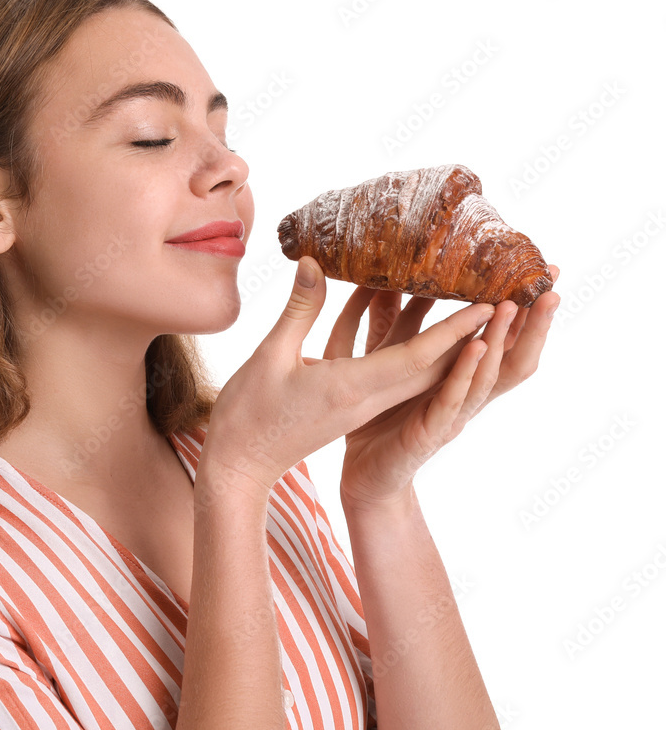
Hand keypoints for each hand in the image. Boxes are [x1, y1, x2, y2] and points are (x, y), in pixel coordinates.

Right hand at [199, 257, 498, 510]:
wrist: (240, 467)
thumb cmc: (249, 416)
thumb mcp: (270, 356)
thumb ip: (300, 309)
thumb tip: (314, 262)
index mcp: (352, 389)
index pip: (418, 357)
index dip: (455, 330)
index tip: (487, 305)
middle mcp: (366, 399)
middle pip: (429, 366)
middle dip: (464, 335)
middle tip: (490, 298)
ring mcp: (359, 405)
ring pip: (411, 369)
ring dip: (434, 336)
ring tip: (450, 293)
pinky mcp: (348, 405)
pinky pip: (383, 370)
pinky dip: (394, 340)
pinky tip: (381, 304)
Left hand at [338, 267, 560, 509]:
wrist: (361, 473)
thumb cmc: (376, 417)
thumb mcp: (383, 360)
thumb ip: (392, 323)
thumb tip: (391, 277)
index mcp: (457, 374)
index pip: (500, 336)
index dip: (523, 307)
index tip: (545, 270)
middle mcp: (464, 393)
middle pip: (510, 355)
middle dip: (533, 321)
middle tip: (552, 284)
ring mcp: (452, 414)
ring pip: (487, 375)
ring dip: (500, 340)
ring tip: (510, 306)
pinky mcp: (431, 433)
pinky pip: (453, 400)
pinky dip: (466, 373)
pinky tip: (475, 347)